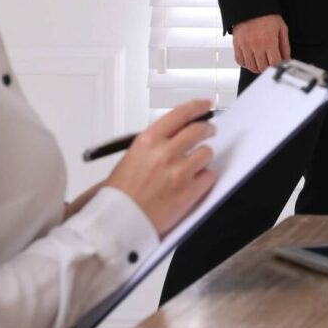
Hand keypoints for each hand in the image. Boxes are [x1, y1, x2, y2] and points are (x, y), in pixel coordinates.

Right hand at [105, 99, 218, 234]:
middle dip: (207, 130)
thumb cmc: (120, 194)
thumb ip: (154, 145)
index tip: (205, 105)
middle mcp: (165, 152)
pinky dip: (204, 179)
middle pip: (198, 130)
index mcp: (147, 141)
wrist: (118, 222)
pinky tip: (194, 183)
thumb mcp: (131, 158)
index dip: (196, 108)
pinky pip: (209, 176)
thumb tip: (175, 137)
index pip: (180, 115)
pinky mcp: (189, 191)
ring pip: (207, 153)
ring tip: (193, 166)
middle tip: (208, 132)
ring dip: (203, 157)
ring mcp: (179, 172)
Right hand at [231, 14, 288, 72]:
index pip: (273, 63)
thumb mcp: (282, 28)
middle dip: (268, 69)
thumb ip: (285, 46)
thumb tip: (287, 59)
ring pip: (251, 66)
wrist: (252, 6)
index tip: (278, 66)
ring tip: (261, 65)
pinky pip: (239, 60)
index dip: (277, 67)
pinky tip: (251, 61)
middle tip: (270, 65)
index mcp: (269, 41)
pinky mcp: (237, 44)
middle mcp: (256, 45)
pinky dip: (246, 64)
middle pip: (262, 67)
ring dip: (257, 68)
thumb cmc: (268, 16)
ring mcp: (245, 45)